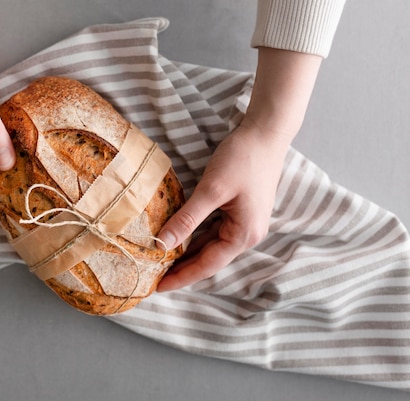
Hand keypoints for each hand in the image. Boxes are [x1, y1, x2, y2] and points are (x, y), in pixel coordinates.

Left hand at [155, 47, 321, 290]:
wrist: (266, 132)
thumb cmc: (242, 159)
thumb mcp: (212, 190)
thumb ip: (187, 219)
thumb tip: (162, 244)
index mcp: (244, 235)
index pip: (207, 265)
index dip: (181, 277)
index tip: (157, 287)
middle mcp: (247, 234)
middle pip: (209, 259)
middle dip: (182, 268)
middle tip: (152, 276)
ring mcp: (245, 223)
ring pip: (211, 245)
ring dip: (188, 253)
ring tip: (161, 260)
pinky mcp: (240, 211)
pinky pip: (214, 230)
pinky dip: (195, 236)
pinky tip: (178, 237)